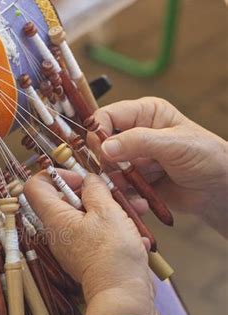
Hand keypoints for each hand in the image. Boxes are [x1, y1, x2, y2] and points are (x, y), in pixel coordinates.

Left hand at [24, 171, 154, 314]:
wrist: (122, 295)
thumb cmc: (112, 253)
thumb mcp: (107, 211)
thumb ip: (95, 189)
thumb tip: (89, 179)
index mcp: (55, 218)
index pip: (36, 186)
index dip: (55, 175)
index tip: (79, 178)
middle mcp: (58, 233)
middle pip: (66, 201)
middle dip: (94, 193)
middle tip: (115, 193)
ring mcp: (72, 247)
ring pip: (87, 218)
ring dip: (112, 211)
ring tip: (137, 212)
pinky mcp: (87, 258)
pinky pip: (97, 236)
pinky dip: (116, 231)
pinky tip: (137, 236)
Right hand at [94, 97, 227, 234]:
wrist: (219, 190)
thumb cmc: (207, 157)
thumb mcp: (175, 144)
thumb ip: (139, 141)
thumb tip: (105, 146)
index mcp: (145, 113)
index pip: (108, 116)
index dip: (99, 132)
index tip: (100, 151)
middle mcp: (135, 134)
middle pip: (102, 143)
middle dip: (105, 160)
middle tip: (116, 172)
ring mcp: (134, 158)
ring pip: (106, 168)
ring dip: (115, 180)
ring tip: (133, 188)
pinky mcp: (135, 180)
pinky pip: (116, 187)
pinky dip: (122, 194)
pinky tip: (140, 200)